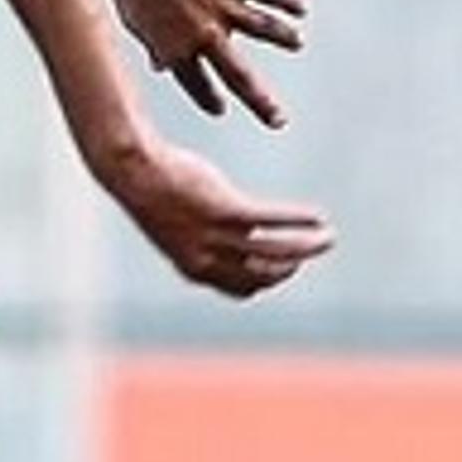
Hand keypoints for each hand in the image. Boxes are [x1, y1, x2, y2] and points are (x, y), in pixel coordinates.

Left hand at [97, 138, 333, 299]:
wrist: (134, 172)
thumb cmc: (156, 195)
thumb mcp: (182, 229)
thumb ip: (210, 241)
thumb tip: (243, 238)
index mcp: (196, 269)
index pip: (244, 289)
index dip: (268, 281)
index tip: (284, 266)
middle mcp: (207, 260)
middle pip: (264, 276)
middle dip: (293, 267)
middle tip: (312, 250)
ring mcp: (216, 237)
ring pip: (276, 252)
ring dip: (308, 247)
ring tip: (327, 238)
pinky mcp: (226, 210)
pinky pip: (273, 220)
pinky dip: (300, 221)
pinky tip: (317, 217)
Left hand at [102, 0, 308, 128]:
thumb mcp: (136, 22)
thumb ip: (154, 45)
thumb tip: (160, 67)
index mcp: (175, 49)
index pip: (197, 84)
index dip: (207, 99)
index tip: (219, 109)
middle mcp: (204, 34)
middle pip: (239, 76)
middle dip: (260, 102)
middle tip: (278, 121)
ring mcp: (223, 6)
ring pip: (263, 29)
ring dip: (282, 38)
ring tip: (296, 43)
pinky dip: (287, 2)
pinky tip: (301, 9)